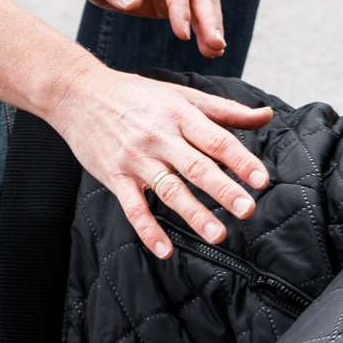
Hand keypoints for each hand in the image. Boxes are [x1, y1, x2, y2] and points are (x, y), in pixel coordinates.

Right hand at [47, 64, 273, 258]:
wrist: (77, 93)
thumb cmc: (133, 94)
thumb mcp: (180, 95)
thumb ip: (224, 110)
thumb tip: (265, 115)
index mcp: (178, 115)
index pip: (216, 140)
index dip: (241, 161)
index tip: (261, 180)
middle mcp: (158, 138)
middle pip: (196, 167)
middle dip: (223, 190)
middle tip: (247, 209)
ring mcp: (134, 159)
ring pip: (168, 190)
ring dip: (193, 213)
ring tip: (216, 234)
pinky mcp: (114, 176)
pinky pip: (133, 207)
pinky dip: (148, 230)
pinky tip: (164, 249)